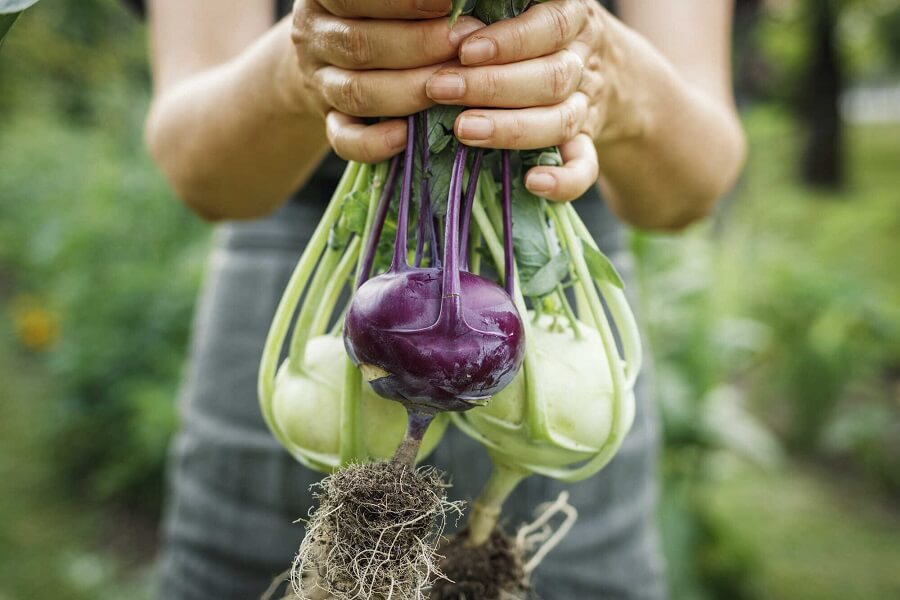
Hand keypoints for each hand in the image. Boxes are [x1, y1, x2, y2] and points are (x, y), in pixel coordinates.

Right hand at [290, 0, 483, 161]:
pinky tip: (405, 137)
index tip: (449, 4)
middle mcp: (314, 37)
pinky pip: (345, 139)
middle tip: (463, 44)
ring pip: (356, 93)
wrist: (326, 57)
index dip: (402, 3)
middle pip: (360, 45)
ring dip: (408, 91)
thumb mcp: (380, 2)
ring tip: (451, 86)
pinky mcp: (329, 121)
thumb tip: (458, 5)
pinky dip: (374, 143)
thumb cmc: (373, 18)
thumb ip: (409, 5)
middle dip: (419, 46)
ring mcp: (319, 83)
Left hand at [425, 0, 641, 200]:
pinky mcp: (585, 145)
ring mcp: (585, 107)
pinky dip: (564, 181)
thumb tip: (449, 22)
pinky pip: (585, 168)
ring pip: (561, 121)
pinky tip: (533, 183)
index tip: (465, 51)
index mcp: (572, 20)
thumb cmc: (537, 32)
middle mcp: (582, 63)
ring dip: (511, 128)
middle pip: (552, 78)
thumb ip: (495, 13)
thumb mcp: (526, 10)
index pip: (550, 26)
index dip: (510, 41)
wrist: (605, 69)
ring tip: (462, 130)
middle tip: (441, 89)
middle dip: (493, 86)